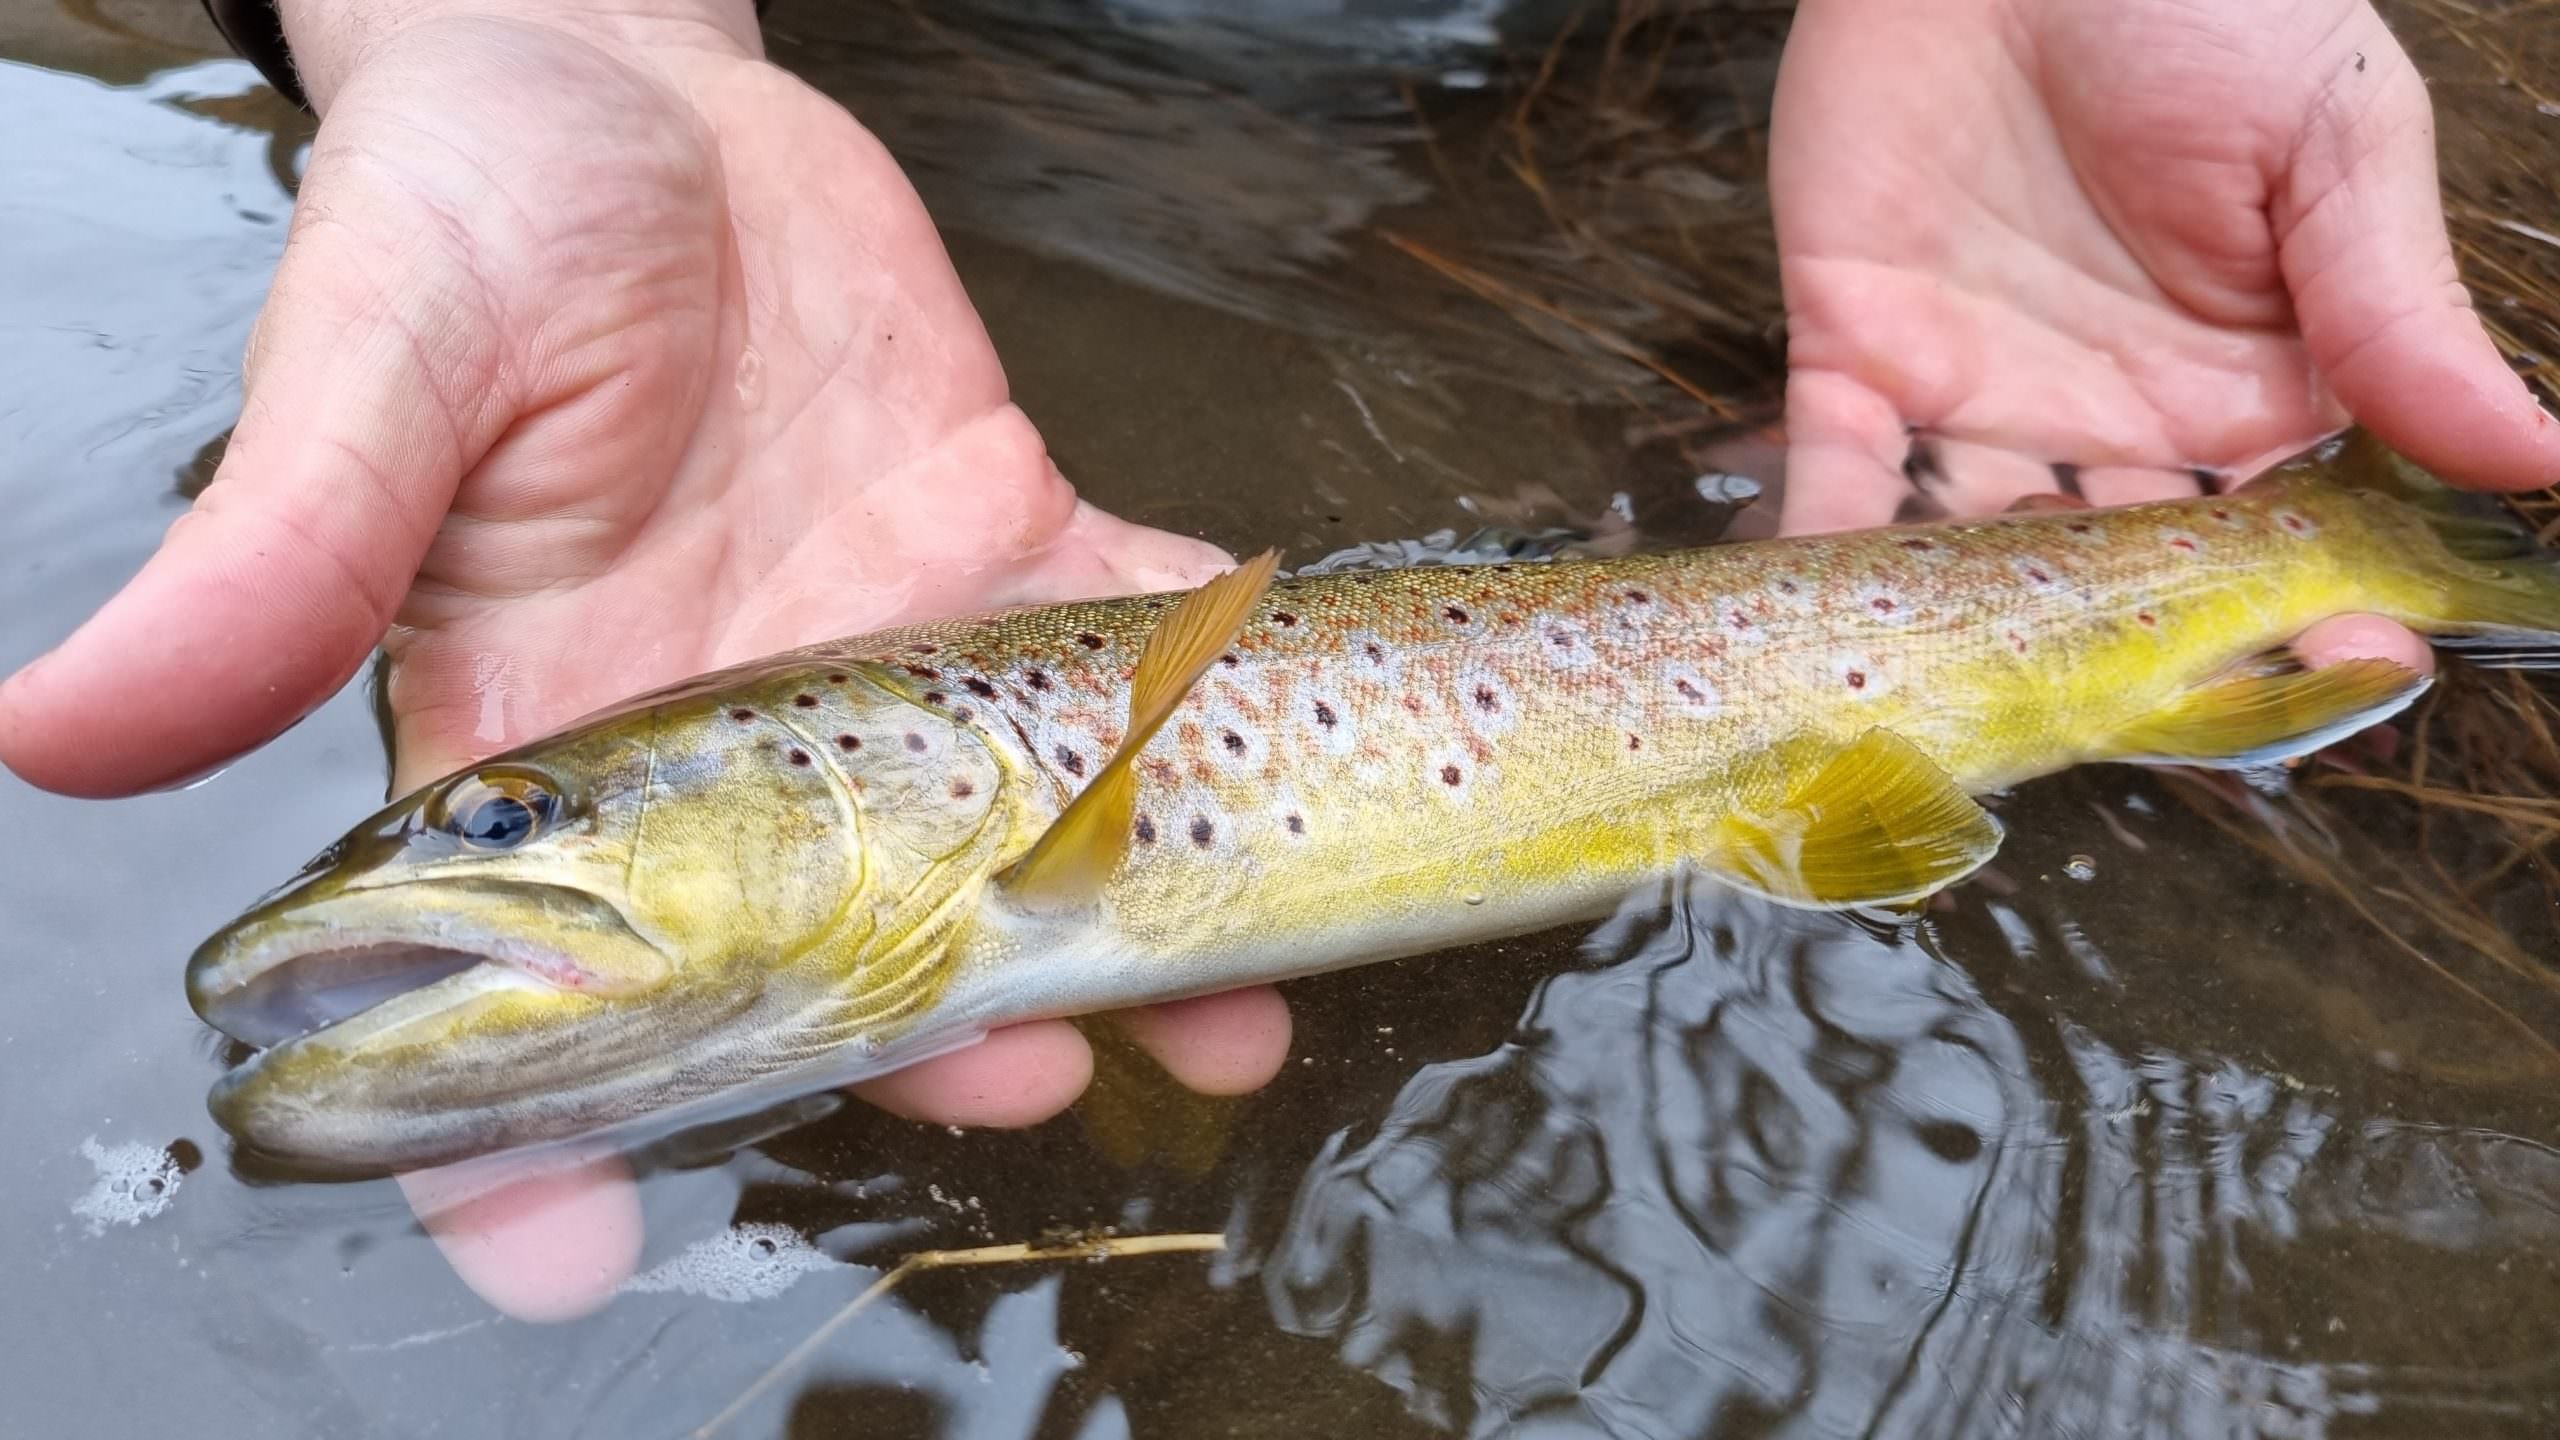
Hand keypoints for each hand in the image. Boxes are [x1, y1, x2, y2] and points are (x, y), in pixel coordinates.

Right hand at [0, 0, 1287, 1318]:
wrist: (630, 103)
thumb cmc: (470, 219)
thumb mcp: (367, 370)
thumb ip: (275, 557)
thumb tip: (48, 732)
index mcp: (552, 746)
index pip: (529, 990)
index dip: (536, 1134)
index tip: (566, 1247)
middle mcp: (737, 748)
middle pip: (832, 956)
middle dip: (915, 1045)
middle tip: (1001, 1088)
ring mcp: (888, 659)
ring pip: (1013, 839)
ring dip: (1118, 933)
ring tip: (1218, 1019)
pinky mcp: (1003, 547)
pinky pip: (1126, 643)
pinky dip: (1206, 700)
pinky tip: (1279, 758)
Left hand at [1769, 0, 2559, 669]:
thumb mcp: (2332, 140)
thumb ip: (2397, 311)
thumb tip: (2535, 459)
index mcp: (2256, 396)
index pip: (2282, 550)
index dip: (2307, 615)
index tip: (2337, 661)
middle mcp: (2117, 433)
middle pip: (2121, 593)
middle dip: (2121, 662)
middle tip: (2124, 711)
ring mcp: (1982, 407)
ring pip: (1971, 569)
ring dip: (1963, 642)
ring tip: (1959, 711)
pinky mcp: (1854, 360)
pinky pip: (1835, 482)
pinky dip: (1821, 555)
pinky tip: (1820, 630)